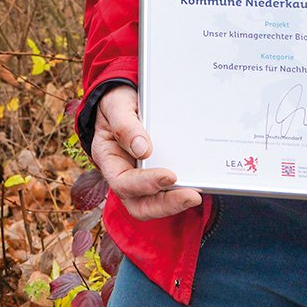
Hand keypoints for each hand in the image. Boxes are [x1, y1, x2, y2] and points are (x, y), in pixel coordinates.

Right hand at [88, 85, 202, 219]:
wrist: (124, 99)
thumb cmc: (117, 104)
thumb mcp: (116, 106)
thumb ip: (125, 126)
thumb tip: (142, 149)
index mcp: (108, 160)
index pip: (122, 183)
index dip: (145, 184)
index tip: (170, 176)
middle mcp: (123, 175)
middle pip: (139, 206)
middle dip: (166, 205)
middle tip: (192, 196)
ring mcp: (140, 179)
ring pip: (154, 204)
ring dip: (175, 203)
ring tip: (196, 194)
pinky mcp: (156, 176)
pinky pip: (167, 192)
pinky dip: (181, 192)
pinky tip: (198, 185)